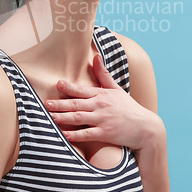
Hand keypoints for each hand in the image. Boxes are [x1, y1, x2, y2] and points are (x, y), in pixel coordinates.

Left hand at [44, 54, 160, 149]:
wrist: (146, 128)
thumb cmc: (129, 108)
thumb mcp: (117, 89)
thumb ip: (104, 74)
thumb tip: (95, 56)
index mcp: (102, 95)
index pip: (82, 90)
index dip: (69, 87)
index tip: (58, 83)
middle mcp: (100, 106)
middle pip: (76, 104)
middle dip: (60, 103)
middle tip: (45, 103)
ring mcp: (103, 120)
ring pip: (79, 118)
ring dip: (63, 117)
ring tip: (50, 117)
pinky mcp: (106, 134)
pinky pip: (88, 135)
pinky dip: (76, 135)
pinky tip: (65, 135)